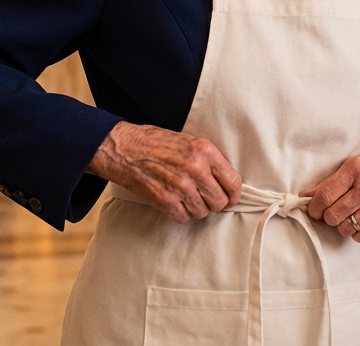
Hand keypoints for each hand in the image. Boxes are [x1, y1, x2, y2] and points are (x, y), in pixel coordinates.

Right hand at [86, 121, 242, 222]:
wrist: (125, 148)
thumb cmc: (157, 143)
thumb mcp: (190, 141)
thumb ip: (209, 160)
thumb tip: (227, 181)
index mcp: (205, 151)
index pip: (233, 182)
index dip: (234, 195)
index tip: (230, 198)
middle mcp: (195, 169)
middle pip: (220, 202)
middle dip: (215, 203)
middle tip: (206, 198)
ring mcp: (180, 186)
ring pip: (203, 212)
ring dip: (197, 209)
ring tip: (187, 197)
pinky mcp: (164, 200)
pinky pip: (184, 218)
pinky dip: (180, 213)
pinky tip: (174, 202)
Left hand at [302, 146, 359, 242]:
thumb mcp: (357, 163)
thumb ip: (332, 180)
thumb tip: (307, 196)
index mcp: (357, 169)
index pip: (325, 196)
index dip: (314, 206)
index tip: (314, 209)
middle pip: (333, 215)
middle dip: (328, 216)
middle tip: (331, 211)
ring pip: (345, 228)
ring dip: (342, 224)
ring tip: (348, 214)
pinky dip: (356, 231)